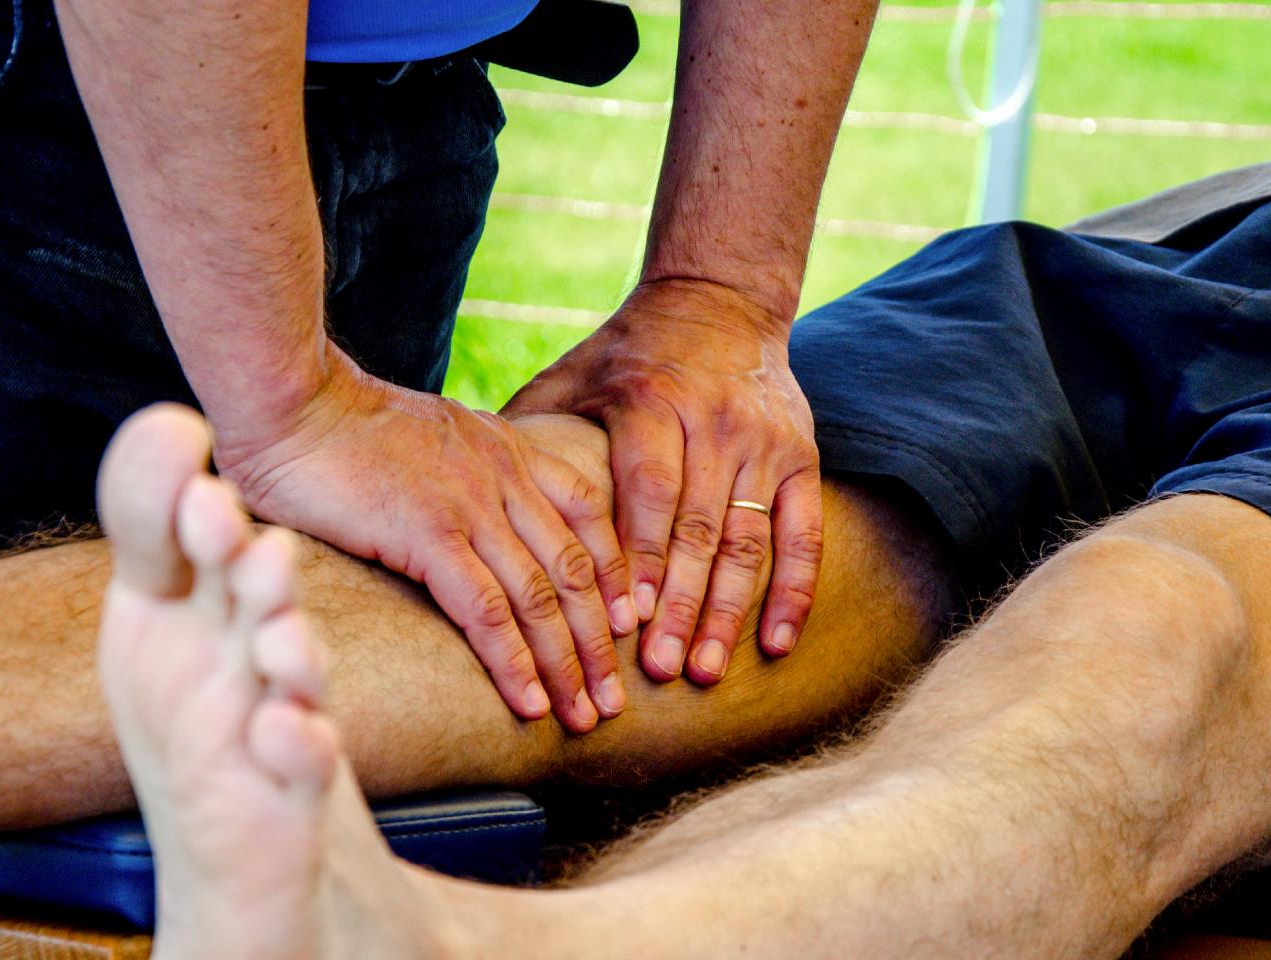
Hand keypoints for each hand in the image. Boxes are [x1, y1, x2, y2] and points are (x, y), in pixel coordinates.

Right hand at [213, 355, 634, 732]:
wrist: (292, 399)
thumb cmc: (341, 425)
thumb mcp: (433, 435)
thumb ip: (466, 471)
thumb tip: (470, 514)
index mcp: (508, 452)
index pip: (589, 518)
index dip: (616, 579)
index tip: (628, 628)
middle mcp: (504, 477)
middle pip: (577, 570)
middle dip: (603, 642)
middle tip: (615, 699)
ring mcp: (471, 505)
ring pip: (542, 598)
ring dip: (569, 666)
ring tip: (584, 716)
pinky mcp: (429, 534)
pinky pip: (487, 612)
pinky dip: (514, 664)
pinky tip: (529, 704)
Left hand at [504, 278, 821, 685]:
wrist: (721, 301)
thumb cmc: (629, 353)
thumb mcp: (575, 374)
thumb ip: (534, 427)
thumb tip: (467, 483)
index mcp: (652, 402)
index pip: (649, 490)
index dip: (641, 556)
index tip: (626, 618)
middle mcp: (714, 423)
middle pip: (700, 527)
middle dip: (681, 604)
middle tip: (662, 669)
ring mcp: (764, 443)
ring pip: (748, 540)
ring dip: (728, 612)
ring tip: (705, 670)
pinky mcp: (801, 458)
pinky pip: (803, 535)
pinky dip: (794, 592)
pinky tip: (775, 644)